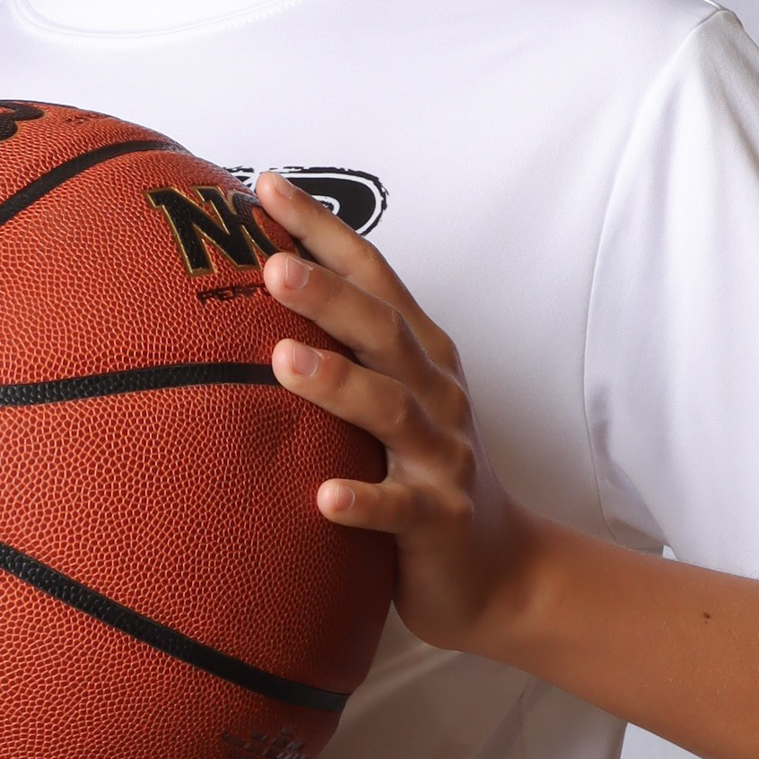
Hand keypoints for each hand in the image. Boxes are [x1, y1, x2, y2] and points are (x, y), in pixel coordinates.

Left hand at [256, 170, 537, 658]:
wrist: (500, 571)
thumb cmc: (423, 474)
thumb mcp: (392, 402)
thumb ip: (346, 351)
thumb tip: (257, 292)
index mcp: (421, 357)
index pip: (373, 277)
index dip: (324, 230)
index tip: (267, 187)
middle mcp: (437, 394)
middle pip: (384, 332)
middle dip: (330, 294)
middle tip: (272, 266)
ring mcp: (443, 457)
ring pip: (391, 411)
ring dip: (339, 383)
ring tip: (283, 361)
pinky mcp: (441, 521)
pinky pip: (401, 509)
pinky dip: (365, 501)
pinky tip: (324, 498)